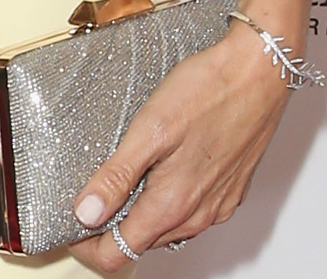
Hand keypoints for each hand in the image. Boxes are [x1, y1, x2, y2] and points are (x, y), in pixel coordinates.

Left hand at [65, 28, 294, 266]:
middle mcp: (198, 214)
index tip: (68, 224)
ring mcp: (217, 205)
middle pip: (140, 242)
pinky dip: (165, 200)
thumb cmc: (209, 91)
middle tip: (85, 194)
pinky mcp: (229, 190)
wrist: (258, 72)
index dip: (86, 246)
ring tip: (117, 177)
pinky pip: (189, 211)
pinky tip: (157, 169)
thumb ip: (117, 176)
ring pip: (165, 228)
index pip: (118, 254)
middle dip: (107, 228)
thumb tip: (86, 213)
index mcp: (173, 204)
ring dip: (137, 213)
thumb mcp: (149, 130)